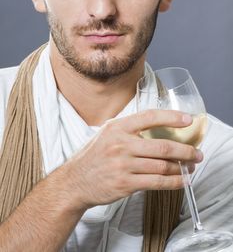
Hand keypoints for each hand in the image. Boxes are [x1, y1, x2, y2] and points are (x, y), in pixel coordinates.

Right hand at [66, 110, 202, 209]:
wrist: (75, 181)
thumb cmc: (94, 156)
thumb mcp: (107, 134)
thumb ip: (129, 129)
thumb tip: (158, 126)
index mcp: (118, 127)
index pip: (150, 117)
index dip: (172, 117)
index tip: (188, 120)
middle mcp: (121, 144)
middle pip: (162, 146)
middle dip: (185, 150)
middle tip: (197, 153)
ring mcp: (123, 165)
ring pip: (162, 166)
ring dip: (182, 167)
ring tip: (191, 167)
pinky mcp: (125, 184)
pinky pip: (156, 183)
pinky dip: (173, 182)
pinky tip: (181, 181)